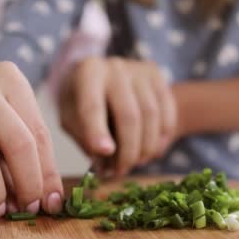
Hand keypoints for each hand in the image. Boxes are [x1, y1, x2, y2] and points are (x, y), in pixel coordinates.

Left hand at [59, 57, 176, 175]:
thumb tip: (105, 164)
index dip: (98, 131)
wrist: (102, 79)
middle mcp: (115, 67)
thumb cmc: (81, 102)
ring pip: (152, 116)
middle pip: (129, 115)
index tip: (104, 152)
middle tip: (120, 171)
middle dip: (127, 150)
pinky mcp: (158, 77)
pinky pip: (167, 114)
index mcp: (87, 73)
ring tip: (134, 163)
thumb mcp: (71, 118)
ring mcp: (139, 70)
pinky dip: (161, 139)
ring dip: (146, 148)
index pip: (93, 106)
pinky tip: (151, 151)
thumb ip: (84, 138)